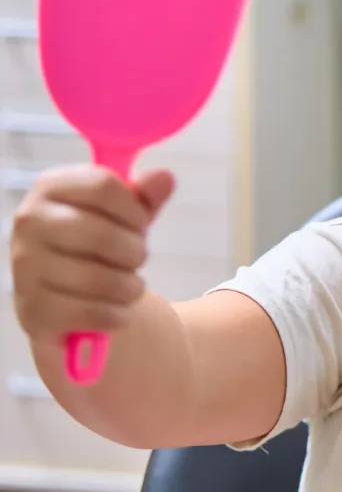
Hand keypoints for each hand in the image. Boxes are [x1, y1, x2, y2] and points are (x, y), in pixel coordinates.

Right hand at [9, 165, 174, 345]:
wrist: (69, 300)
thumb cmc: (99, 246)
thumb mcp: (126, 216)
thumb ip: (146, 197)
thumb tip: (164, 177)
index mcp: (51, 187)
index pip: (103, 186)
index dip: (135, 209)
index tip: (140, 224)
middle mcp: (30, 222)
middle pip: (102, 235)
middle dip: (135, 252)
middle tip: (136, 259)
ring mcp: (26, 267)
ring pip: (99, 279)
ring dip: (130, 287)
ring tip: (128, 285)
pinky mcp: (34, 309)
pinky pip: (93, 313)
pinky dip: (118, 314)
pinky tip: (115, 308)